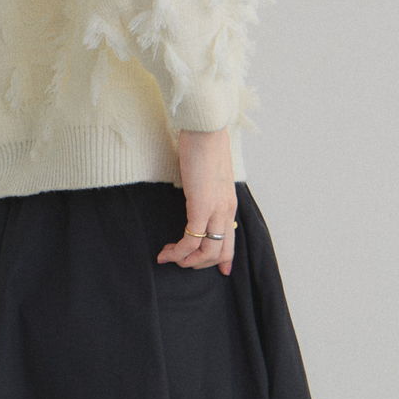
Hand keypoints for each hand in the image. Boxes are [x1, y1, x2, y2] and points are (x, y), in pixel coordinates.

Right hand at [156, 127, 237, 276]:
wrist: (205, 127)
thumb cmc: (204, 144)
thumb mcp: (209, 174)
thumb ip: (208, 189)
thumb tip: (199, 196)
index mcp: (228, 203)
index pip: (231, 239)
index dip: (226, 259)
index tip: (222, 271)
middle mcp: (226, 210)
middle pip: (219, 252)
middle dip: (199, 264)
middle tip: (180, 262)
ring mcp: (215, 210)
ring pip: (207, 251)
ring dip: (187, 260)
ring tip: (170, 257)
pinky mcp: (201, 207)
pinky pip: (191, 240)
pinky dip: (178, 251)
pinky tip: (166, 252)